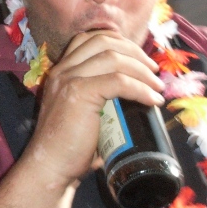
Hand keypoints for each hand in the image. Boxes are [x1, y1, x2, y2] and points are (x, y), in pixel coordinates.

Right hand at [23, 30, 163, 185]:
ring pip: (113, 57)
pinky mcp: (79, 93)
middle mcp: (62, 70)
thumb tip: (133, 97)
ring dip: (142, 70)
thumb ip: (98, 98)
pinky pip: (118, 81)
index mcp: (61, 71)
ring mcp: (69, 79)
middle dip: (135, 52)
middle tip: (153, 71)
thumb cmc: (68, 149)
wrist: (50, 168)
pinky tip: (151, 100)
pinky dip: (140, 89)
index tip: (140, 60)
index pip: (90, 39)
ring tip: (156, 87)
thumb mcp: (81, 113)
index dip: (120, 43)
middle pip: (103, 41)